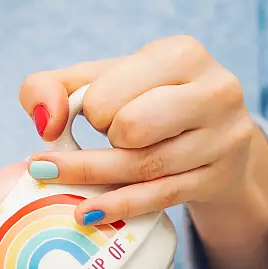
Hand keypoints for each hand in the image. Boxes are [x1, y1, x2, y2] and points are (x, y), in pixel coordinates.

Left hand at [19, 35, 266, 225]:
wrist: (215, 139)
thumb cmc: (149, 102)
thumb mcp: (104, 81)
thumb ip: (54, 87)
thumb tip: (45, 123)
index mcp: (181, 54)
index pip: (108, 94)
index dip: (90, 110)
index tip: (97, 115)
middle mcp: (213, 90)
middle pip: (131, 128)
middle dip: (104, 140)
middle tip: (107, 139)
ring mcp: (222, 137)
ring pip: (143, 167)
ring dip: (97, 176)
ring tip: (58, 181)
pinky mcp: (217, 177)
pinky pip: (158, 197)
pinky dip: (117, 206)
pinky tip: (85, 214)